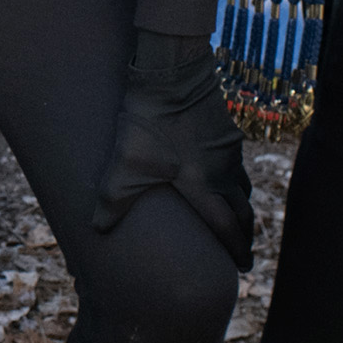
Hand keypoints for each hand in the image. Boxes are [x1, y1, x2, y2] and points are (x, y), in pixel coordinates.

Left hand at [95, 31, 252, 267]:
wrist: (173, 73)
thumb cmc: (150, 121)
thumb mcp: (125, 163)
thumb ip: (113, 199)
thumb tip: (97, 229)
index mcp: (205, 186)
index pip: (228, 227)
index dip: (236, 249)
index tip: (243, 268)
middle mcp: (225, 171)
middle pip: (244, 211)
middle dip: (244, 234)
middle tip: (244, 252)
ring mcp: (229, 149)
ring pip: (243, 186)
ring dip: (241, 206)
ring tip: (235, 218)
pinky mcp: (227, 130)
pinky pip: (237, 163)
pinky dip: (235, 180)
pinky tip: (224, 175)